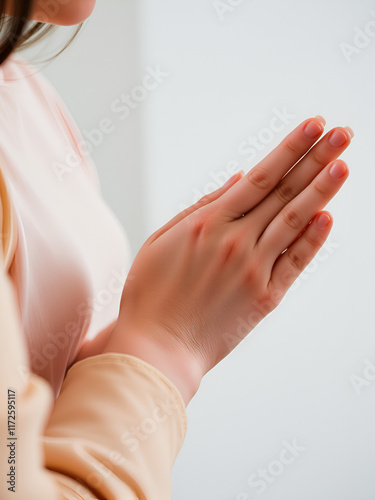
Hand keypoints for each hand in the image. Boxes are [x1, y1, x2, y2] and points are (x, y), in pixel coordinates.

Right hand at [103, 116, 351, 403]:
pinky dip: (313, 239)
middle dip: (316, 158)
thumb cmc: (152, 292)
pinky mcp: (265, 297)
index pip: (260, 176)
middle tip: (343, 132)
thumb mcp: (162, 239)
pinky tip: (329, 215)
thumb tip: (240, 176)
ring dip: (323, 190)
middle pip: (284, 192)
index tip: (314, 125)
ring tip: (345, 162)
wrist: (158, 348)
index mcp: (208, 223)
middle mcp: (236, 241)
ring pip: (294, 222)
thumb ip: (203, 205)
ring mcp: (253, 269)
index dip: (290, 149)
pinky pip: (295, 262)